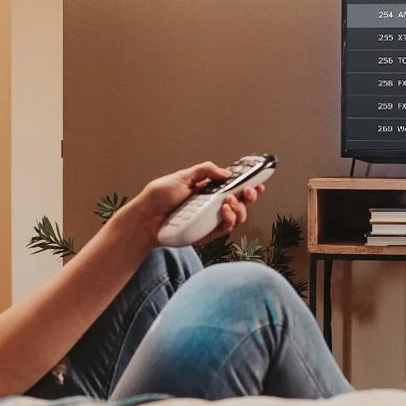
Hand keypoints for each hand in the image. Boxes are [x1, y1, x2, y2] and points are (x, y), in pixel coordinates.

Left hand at [118, 161, 264, 246]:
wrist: (145, 217)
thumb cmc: (160, 196)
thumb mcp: (182, 176)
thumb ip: (205, 171)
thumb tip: (226, 173)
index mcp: (210, 191)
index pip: (235, 188)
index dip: (250, 186)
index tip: (260, 181)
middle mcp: (213, 206)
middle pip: (241, 204)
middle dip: (249, 197)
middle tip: (248, 190)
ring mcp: (210, 221)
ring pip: (237, 218)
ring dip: (239, 208)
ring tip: (228, 200)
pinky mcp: (206, 234)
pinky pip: (224, 230)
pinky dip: (228, 219)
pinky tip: (224, 209)